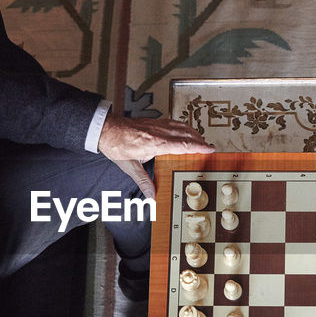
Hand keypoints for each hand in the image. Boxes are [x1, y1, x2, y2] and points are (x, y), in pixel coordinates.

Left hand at [98, 115, 213, 197]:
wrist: (105, 129)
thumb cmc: (115, 145)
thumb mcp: (129, 167)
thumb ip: (143, 181)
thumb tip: (152, 195)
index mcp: (155, 143)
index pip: (183, 144)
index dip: (199, 146)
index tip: (210, 148)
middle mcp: (158, 132)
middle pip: (186, 134)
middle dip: (199, 140)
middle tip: (209, 147)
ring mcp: (156, 124)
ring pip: (180, 126)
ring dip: (192, 132)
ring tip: (200, 139)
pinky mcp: (152, 121)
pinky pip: (173, 122)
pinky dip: (182, 127)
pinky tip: (183, 130)